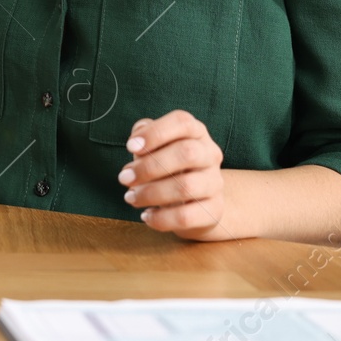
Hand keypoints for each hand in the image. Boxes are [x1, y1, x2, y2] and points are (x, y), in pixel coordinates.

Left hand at [118, 110, 228, 239]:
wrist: (198, 203)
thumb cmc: (169, 168)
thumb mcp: (155, 147)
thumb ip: (144, 136)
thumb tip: (137, 137)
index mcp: (196, 132)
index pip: (183, 122)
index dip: (155, 132)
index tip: (130, 146)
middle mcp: (210, 154)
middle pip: (187, 153)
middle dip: (149, 166)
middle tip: (124, 177)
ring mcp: (215, 183)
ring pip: (187, 187)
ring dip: (151, 193)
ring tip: (131, 197)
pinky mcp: (214, 211)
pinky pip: (187, 216)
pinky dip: (161, 218)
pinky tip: (147, 216)